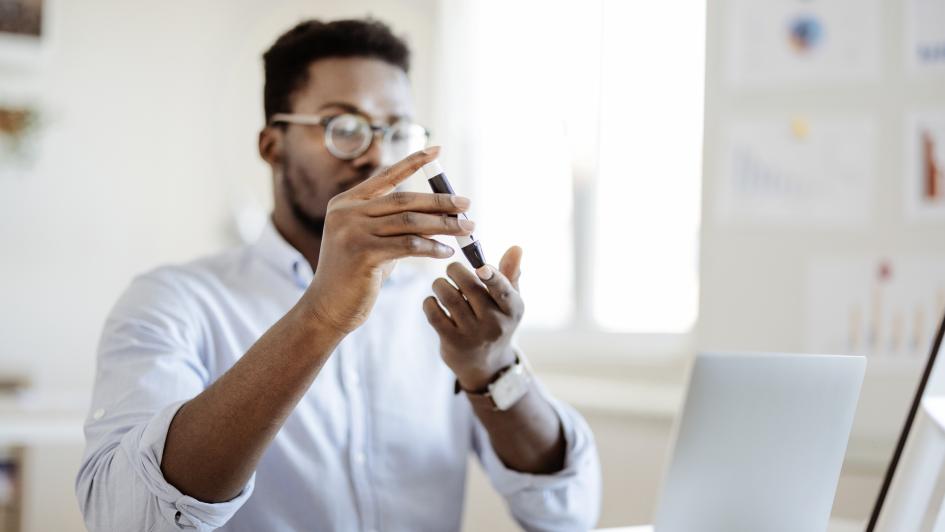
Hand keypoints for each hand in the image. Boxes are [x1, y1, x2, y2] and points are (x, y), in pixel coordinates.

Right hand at [302, 147, 475, 334]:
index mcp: (346, 203)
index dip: (413, 162)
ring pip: (410, 222)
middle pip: (405, 200)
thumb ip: (393, 225)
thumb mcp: (372, 242)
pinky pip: (408, 245)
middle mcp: (347, 212)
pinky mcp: (362, 253)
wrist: (328, 308)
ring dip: (443, 225)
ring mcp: (353, 231)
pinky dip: (432, 247)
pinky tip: (447, 251)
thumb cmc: (354, 276)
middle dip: (440, 201)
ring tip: (467, 229)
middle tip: (467, 204)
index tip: (437, 150)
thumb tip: (433, 213)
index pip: (386, 177)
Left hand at [422, 246, 524, 390]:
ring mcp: (474, 335)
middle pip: (470, 287)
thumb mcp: (509, 301)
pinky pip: (434, 314)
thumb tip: (516, 247)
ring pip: (449, 297)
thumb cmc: (496, 321)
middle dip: (455, 270)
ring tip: (440, 284)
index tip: (481, 267)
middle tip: (452, 269)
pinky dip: (430, 302)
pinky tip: (433, 301)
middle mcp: (495, 323)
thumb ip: (510, 273)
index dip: (492, 277)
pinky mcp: (453, 343)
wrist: (485, 365)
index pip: (503, 290)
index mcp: (513, 309)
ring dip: (440, 284)